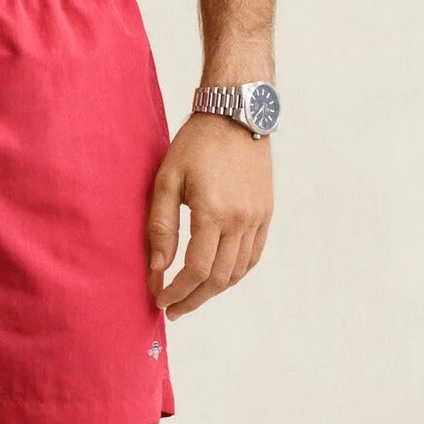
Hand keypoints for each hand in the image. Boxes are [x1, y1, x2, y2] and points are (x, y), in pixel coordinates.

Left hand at [146, 114, 272, 319]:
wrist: (236, 113)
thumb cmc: (195, 144)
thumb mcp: (167, 180)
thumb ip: (161, 226)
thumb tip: (158, 268)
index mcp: (214, 212)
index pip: (196, 270)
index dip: (176, 292)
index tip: (160, 300)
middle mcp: (241, 220)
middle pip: (218, 279)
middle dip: (193, 300)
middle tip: (172, 310)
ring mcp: (257, 218)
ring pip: (238, 272)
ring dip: (213, 291)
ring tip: (191, 297)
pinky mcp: (266, 213)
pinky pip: (252, 256)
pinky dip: (234, 274)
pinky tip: (216, 278)